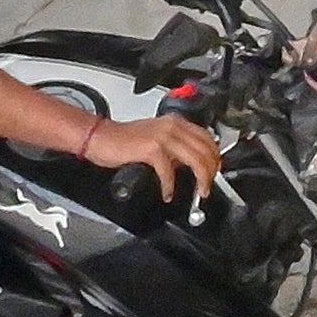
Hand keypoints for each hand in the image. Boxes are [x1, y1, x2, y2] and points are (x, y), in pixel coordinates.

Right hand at [77, 110, 222, 195]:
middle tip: (209, 185)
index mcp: (176, 122)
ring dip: (202, 179)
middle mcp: (173, 126)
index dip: (215, 157)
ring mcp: (163, 136)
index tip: (215, 170)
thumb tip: (192, 162)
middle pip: (206, 150)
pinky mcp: (152, 149)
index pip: (207, 138)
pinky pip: (169, 171)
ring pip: (196, 159)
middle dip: (212, 171)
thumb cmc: (124, 140)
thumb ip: (176, 147)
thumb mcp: (158, 139)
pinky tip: (168, 193)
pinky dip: (170, 186)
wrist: (101, 137)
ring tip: (200, 191)